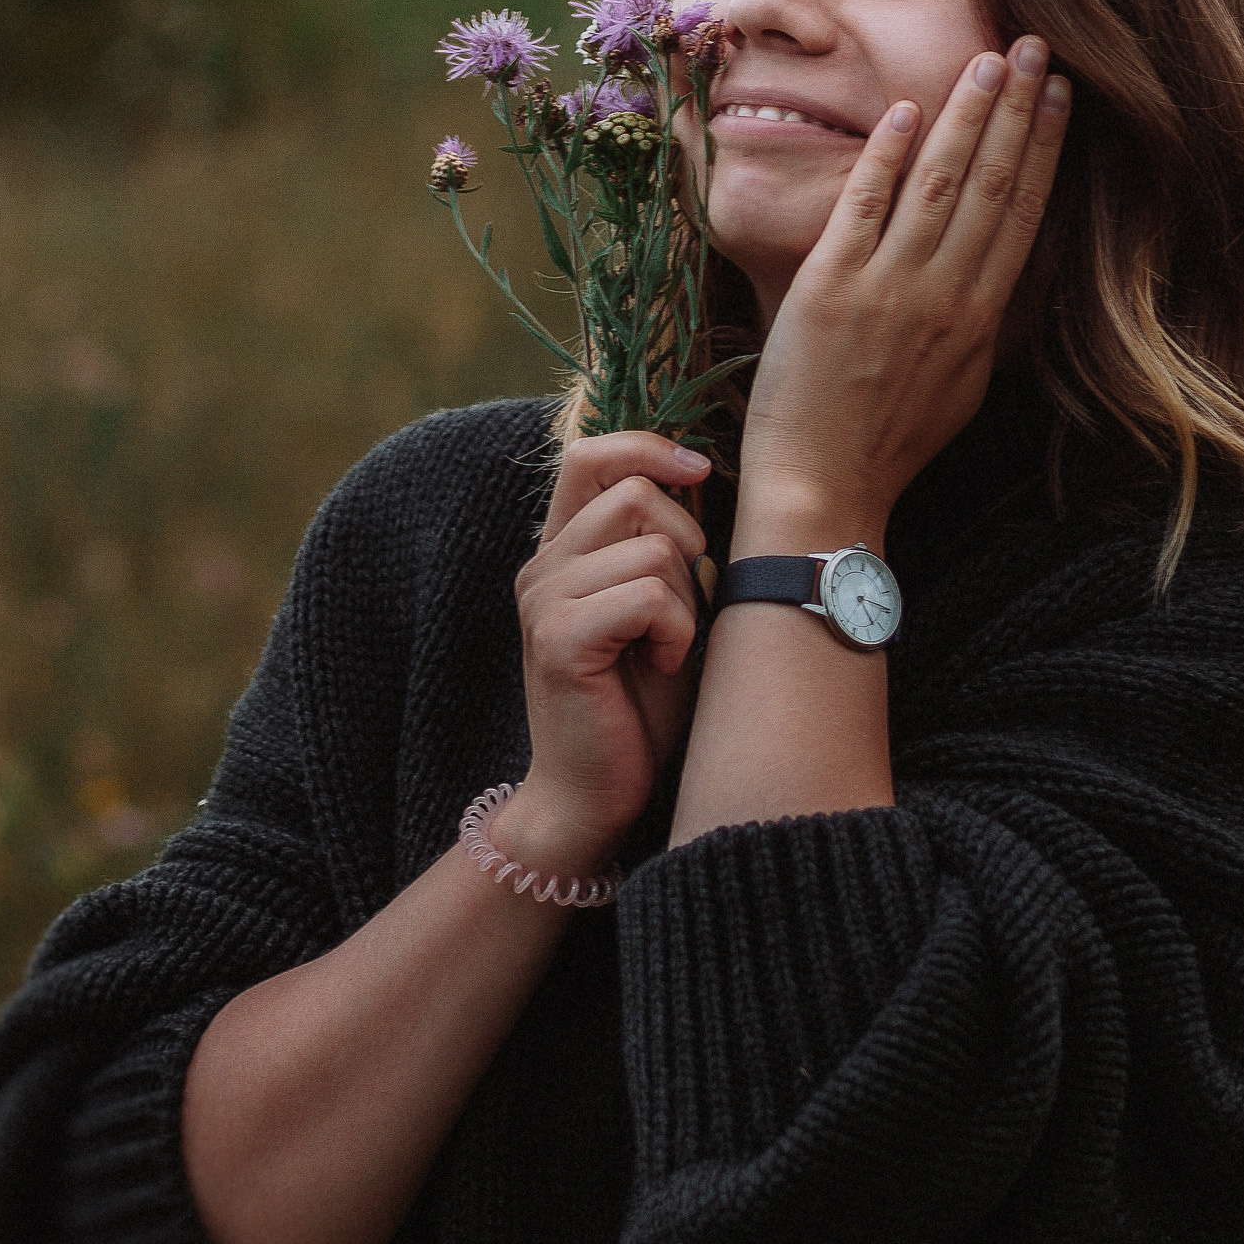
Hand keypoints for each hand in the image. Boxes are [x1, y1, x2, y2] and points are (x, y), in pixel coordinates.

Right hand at [504, 434, 708, 872]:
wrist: (595, 796)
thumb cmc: (641, 705)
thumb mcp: (661, 605)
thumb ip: (665, 544)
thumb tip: (702, 471)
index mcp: (562, 550)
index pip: (591, 453)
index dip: (649, 447)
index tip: (700, 472)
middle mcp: (542, 565)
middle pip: (636, 492)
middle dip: (686, 543)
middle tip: (678, 611)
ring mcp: (542, 599)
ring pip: (653, 547)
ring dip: (685, 599)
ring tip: (666, 646)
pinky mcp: (557, 638)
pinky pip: (648, 595)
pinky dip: (676, 630)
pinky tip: (661, 666)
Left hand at [735, 35, 1070, 551]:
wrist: (822, 489)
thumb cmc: (887, 443)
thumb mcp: (959, 384)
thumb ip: (980, 322)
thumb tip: (1000, 270)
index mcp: (981, 318)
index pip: (1024, 213)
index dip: (1046, 146)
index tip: (1063, 93)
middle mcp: (945, 295)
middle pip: (995, 184)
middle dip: (1019, 109)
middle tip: (1038, 45)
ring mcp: (889, 288)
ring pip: (940, 184)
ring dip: (968, 117)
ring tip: (989, 59)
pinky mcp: (830, 288)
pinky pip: (864, 207)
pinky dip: (887, 157)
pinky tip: (907, 111)